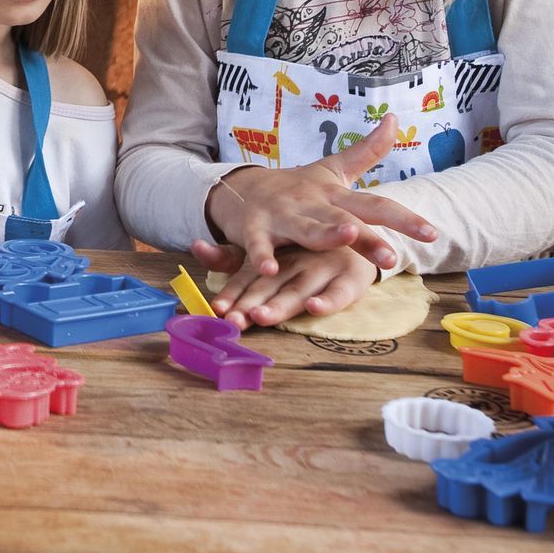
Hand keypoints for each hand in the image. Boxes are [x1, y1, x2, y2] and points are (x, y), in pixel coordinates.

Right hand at [200, 113, 435, 275]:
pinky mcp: (254, 227)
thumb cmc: (296, 186)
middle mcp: (312, 203)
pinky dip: (262, 256)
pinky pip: (259, 244)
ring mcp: (282, 214)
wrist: (240, 188)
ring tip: (346, 237)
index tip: (433, 234)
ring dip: (324, 234)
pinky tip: (269, 270)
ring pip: (306, 227)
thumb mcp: (333, 169)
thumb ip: (367, 151)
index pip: (376, 206)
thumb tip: (395, 119)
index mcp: (334, 195)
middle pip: (345, 220)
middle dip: (368, 238)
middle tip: (392, 256)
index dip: (405, 219)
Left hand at [205, 244, 379, 329]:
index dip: (232, 295)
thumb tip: (196, 246)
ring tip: (261, 316)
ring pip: (298, 289)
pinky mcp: (351, 275)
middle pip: (269, 286)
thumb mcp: (269, 254)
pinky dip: (328, 300)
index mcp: (274, 257)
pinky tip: (314, 307)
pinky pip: (340, 291)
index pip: (247, 279)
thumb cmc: (304, 250)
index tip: (216, 310)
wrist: (357, 233)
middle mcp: (295, 261)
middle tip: (233, 319)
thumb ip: (230, 258)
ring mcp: (322, 267)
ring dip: (280, 305)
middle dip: (250, 304)